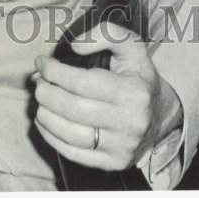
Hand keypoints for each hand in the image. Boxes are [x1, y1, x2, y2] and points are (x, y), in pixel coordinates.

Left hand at [32, 21, 182, 172]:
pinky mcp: (113, 163)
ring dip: (45, 115)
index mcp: (134, 92)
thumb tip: (76, 46)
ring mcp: (122, 147)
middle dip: (46, 93)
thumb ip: (106, 34)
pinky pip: (73, 153)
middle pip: (73, 109)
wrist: (160, 115)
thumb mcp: (130, 45)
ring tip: (40, 99)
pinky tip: (44, 120)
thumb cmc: (137, 75)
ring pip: (69, 134)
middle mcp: (130, 123)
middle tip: (38, 82)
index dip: (54, 72)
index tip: (41, 63)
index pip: (82, 83)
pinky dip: (51, 137)